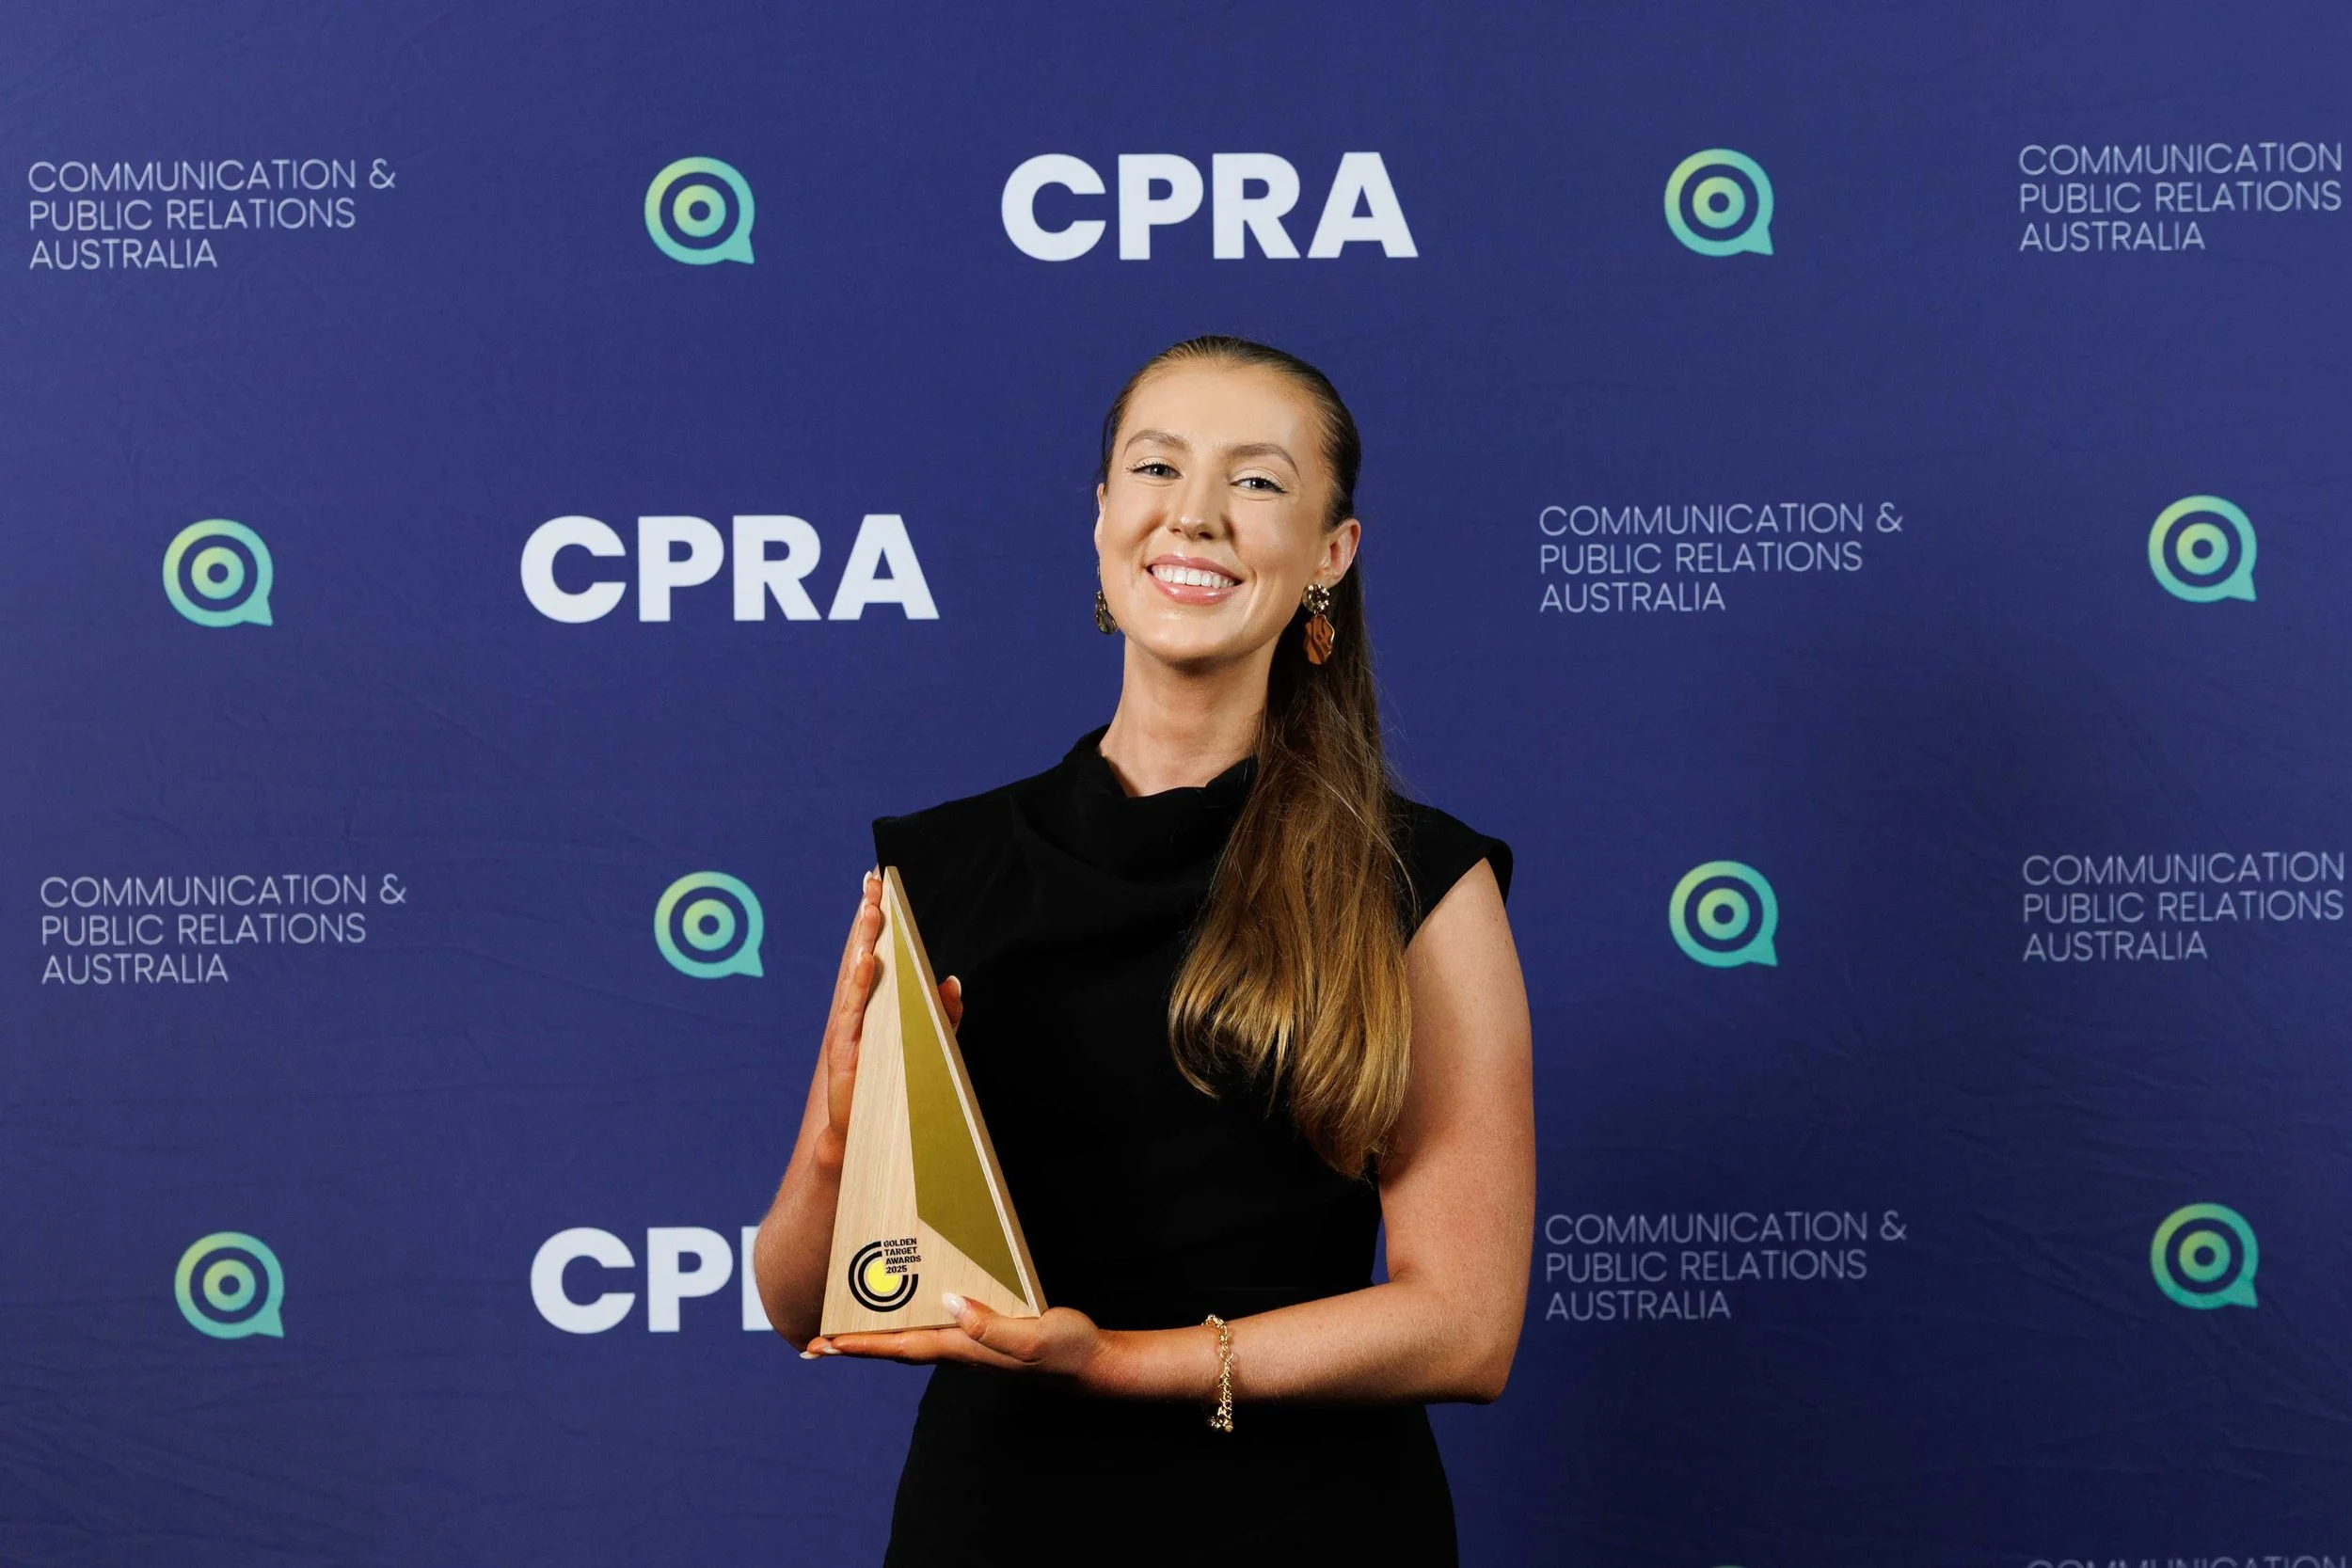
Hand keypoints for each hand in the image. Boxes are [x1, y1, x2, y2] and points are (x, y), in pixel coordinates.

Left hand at [807, 1295, 1108, 1382]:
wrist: (1091, 1364)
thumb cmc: (1065, 1350)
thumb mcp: (1032, 1335)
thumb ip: (991, 1324)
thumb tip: (949, 1303)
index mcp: (963, 1347)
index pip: (900, 1345)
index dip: (860, 1344)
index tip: (822, 1344)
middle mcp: (959, 1349)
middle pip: (894, 1346)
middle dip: (853, 1346)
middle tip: (812, 1344)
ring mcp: (969, 1345)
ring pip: (910, 1339)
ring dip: (874, 1338)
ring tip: (843, 1331)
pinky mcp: (982, 1335)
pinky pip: (932, 1330)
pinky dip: (905, 1326)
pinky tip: (905, 1314)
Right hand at [817, 870, 963, 1169]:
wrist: (862, 1138)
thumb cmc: (891, 1090)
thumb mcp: (925, 1047)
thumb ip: (942, 1015)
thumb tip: (954, 982)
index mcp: (874, 1007)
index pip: (874, 955)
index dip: (874, 922)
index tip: (876, 885)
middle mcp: (858, 1013)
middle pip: (861, 956)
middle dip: (867, 919)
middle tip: (872, 883)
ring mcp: (849, 1030)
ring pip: (855, 978)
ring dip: (862, 942)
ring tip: (870, 911)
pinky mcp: (845, 1052)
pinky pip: (853, 1012)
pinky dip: (859, 984)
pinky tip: (867, 961)